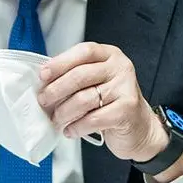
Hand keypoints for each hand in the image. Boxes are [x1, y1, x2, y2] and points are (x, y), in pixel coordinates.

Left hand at [37, 42, 168, 162]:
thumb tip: (44, 82)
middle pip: (80, 75)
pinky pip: (93, 119)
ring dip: (64, 112)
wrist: (140, 128)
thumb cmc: (112, 103)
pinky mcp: (127, 110)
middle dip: (56, 90)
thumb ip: (75, 76)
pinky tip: (71, 130)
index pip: (83, 52)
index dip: (60, 62)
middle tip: (44, 101)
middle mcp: (120, 68)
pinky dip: (77, 126)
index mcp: (110, 55)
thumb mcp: (97, 82)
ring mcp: (126, 88)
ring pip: (84, 99)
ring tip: (56, 119)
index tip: (43, 75)